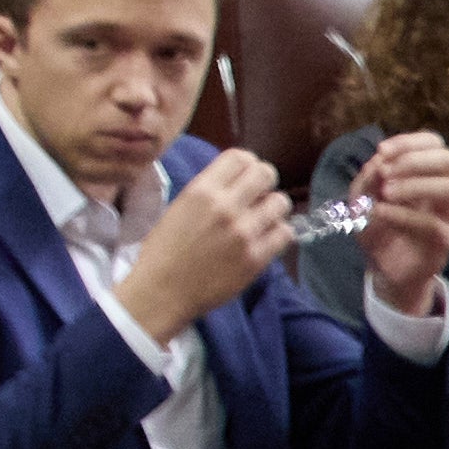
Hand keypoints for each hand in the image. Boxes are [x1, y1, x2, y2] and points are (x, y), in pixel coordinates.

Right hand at [118, 147, 297, 341]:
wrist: (163, 290)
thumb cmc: (164, 250)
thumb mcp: (178, 209)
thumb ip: (208, 193)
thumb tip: (236, 183)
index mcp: (200, 191)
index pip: (240, 157)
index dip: (246, 164)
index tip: (244, 177)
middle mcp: (225, 206)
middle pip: (266, 174)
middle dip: (264, 182)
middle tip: (256, 196)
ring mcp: (244, 232)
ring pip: (280, 203)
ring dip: (272, 209)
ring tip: (260, 220)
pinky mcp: (257, 257)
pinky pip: (285, 233)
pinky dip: (277, 234)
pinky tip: (263, 240)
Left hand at [353, 129, 448, 318]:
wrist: (381, 265)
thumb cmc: (375, 225)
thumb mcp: (361, 197)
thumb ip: (368, 177)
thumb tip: (380, 161)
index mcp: (425, 174)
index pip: (433, 143)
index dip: (409, 141)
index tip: (381, 150)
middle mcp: (442, 190)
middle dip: (414, 160)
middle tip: (385, 173)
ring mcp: (448, 215)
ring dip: (414, 185)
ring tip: (385, 192)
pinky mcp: (446, 240)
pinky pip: (434, 223)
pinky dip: (403, 214)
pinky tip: (380, 213)